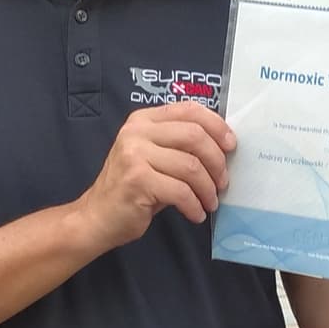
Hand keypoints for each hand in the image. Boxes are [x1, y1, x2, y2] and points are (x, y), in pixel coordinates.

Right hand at [77, 104, 234, 247]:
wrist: (97, 217)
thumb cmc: (132, 188)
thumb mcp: (153, 156)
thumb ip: (179, 144)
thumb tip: (223, 146)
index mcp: (144, 120)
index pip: (189, 111)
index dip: (217, 126)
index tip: (231, 146)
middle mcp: (137, 132)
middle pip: (194, 136)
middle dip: (217, 161)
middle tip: (223, 182)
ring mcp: (134, 155)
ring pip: (191, 167)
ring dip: (208, 189)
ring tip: (210, 202)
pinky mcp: (137, 180)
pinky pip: (181, 191)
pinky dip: (194, 206)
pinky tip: (196, 214)